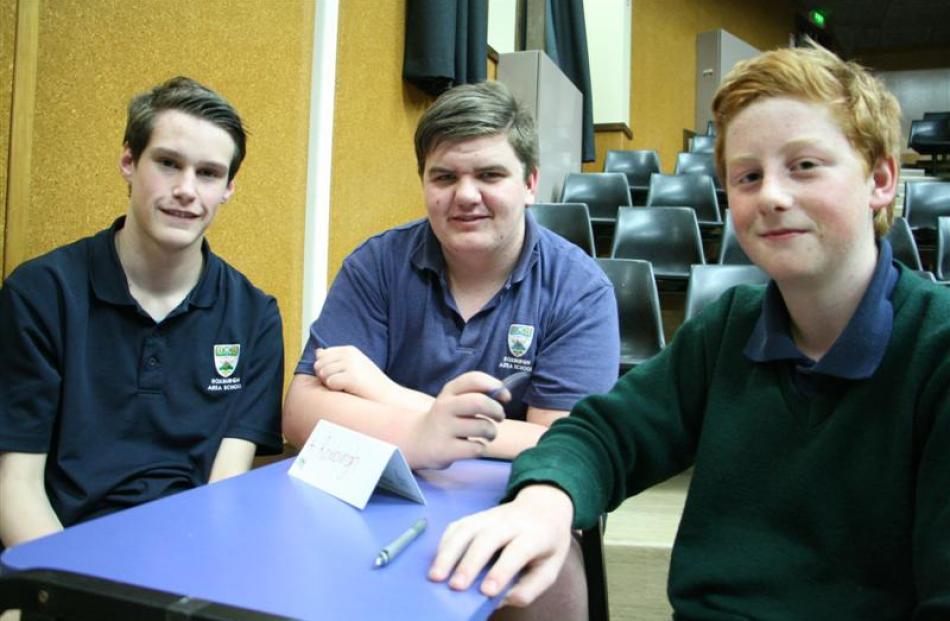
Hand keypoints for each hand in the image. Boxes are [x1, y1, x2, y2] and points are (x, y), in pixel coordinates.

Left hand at [313, 346, 396, 401]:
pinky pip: (330, 383)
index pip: (322, 356)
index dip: (326, 368)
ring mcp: (351, 364)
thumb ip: (334, 359)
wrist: (388, 397)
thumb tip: (318, 352)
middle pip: (319, 364)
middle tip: (343, 384)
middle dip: (325, 377)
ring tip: (348, 388)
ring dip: (332, 385)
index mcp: (349, 350)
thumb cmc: (369, 385)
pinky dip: (337, 390)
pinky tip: (350, 391)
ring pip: (323, 374)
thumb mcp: (352, 368)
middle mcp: (349, 354)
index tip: (341, 376)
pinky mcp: (352, 377)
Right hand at [407, 372, 506, 469]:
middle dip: (497, 410)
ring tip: (487, 434)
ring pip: (482, 427)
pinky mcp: (444, 450)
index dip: (495, 386)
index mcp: (449, 391)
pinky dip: (481, 448)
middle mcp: (444, 407)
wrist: (419, 440)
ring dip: (492, 432)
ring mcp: (443, 428)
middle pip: (479, 402)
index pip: (474, 379)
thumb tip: (505, 395)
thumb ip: (478, 392)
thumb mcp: (455, 399)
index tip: (504, 397)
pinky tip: (474, 446)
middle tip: (499, 417)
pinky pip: (476, 448)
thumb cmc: (448, 418)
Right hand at [428, 485, 573, 606]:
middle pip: (487, 538)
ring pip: (466, 529)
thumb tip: (504, 599)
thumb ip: (531, 587)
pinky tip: (437, 561)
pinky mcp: (476, 515)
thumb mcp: (551, 567)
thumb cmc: (546, 544)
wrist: (543, 506)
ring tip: (436, 576)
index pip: (517, 551)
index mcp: (535, 535)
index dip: (501, 571)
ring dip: (449, 552)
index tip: (486, 591)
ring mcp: (491, 515)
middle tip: (455, 587)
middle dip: (469, 563)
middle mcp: (511, 522)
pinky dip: (445, 543)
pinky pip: (457, 526)